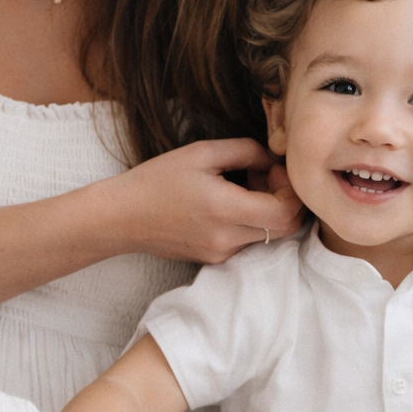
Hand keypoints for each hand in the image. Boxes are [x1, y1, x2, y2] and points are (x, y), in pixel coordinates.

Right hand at [102, 138, 304, 262]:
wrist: (121, 217)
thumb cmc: (157, 180)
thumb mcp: (202, 152)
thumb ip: (246, 151)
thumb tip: (273, 160)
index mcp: (223, 209)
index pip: (285, 213)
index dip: (290, 190)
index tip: (272, 170)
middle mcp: (226, 239)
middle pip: (284, 228)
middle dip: (284, 201)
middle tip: (264, 178)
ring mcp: (220, 254)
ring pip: (268, 236)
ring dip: (267, 212)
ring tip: (243, 188)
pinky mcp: (214, 260)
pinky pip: (247, 242)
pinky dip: (249, 223)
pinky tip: (228, 204)